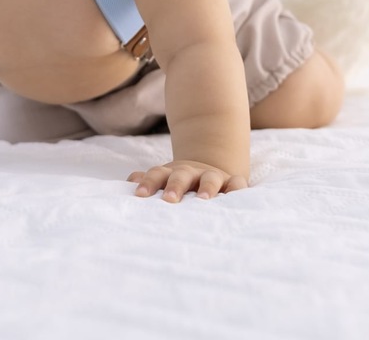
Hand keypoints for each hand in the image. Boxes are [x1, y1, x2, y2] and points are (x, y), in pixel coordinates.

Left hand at [127, 159, 247, 202]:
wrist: (206, 169)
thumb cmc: (179, 184)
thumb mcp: (164, 181)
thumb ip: (149, 181)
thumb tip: (131, 180)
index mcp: (171, 173)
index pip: (157, 174)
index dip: (149, 183)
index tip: (140, 195)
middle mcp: (192, 173)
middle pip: (182, 175)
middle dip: (175, 186)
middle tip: (169, 199)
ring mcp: (212, 176)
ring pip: (210, 178)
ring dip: (207, 186)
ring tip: (204, 199)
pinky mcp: (231, 182)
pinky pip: (237, 183)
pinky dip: (237, 189)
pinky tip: (235, 199)